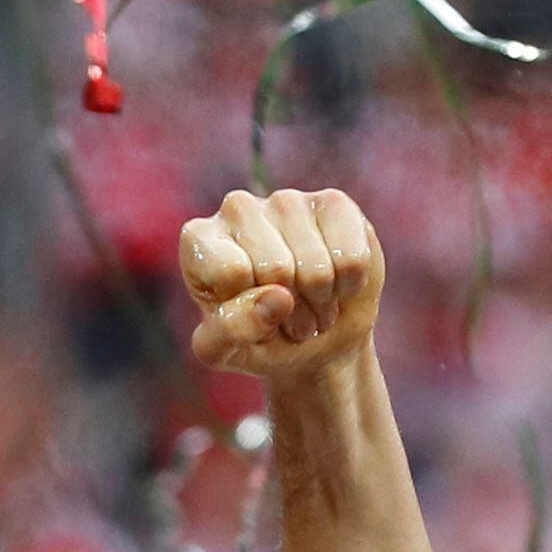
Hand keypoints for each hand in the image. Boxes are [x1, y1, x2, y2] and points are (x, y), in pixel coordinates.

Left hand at [182, 186, 385, 384]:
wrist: (313, 340)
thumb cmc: (258, 340)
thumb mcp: (226, 351)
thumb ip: (229, 332)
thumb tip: (278, 299)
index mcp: (198, 239)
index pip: (232, 272)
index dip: (249, 308)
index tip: (246, 313)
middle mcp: (238, 207)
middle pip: (276, 268)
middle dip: (289, 311)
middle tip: (286, 316)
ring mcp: (287, 200)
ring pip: (316, 268)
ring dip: (320, 304)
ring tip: (310, 304)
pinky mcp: (333, 203)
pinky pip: (352, 258)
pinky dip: (350, 286)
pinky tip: (337, 282)